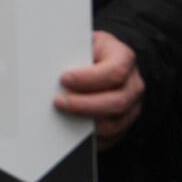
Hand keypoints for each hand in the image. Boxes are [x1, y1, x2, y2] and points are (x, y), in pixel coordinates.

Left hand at [56, 30, 144, 147]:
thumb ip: (72, 52)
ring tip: (62, 116)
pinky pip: (110, 138)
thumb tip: (48, 64)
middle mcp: (133, 85)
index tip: (64, 78)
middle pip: (116, 102)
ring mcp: (132, 107)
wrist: (103, 61)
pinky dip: (90, 137)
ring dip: (86, 123)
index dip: (89, 78)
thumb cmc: (89, 52)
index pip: (114, 71)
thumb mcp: (84, 43)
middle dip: (84, 105)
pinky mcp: (124, 124)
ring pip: (114, 124)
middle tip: (58, 102)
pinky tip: (72, 130)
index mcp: (124, 59)